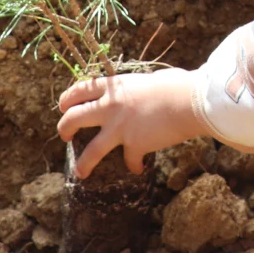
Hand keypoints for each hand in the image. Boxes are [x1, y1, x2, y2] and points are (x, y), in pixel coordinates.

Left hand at [57, 69, 205, 176]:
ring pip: (91, 150)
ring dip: (83, 163)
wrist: (190, 101)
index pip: (79, 90)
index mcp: (114, 87)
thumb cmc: (175, 85)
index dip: (67, 99)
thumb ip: (133, 89)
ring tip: (80, 172)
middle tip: (65, 135)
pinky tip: (139, 168)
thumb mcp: (147, 80)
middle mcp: (111, 107)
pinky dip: (134, 165)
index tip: (63, 107)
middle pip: (74, 118)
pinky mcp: (135, 145)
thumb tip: (137, 92)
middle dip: (65, 128)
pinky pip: (130, 160)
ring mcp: (120, 128)